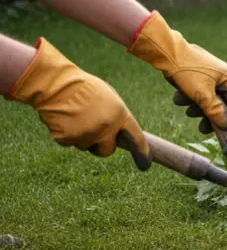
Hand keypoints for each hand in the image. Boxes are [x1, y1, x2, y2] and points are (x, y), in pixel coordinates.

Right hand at [5, 39, 151, 168]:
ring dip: (81, 137)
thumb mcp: (109, 98)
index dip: (142, 152)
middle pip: (108, 151)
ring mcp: (86, 134)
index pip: (136, 138)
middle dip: (101, 146)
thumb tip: (119, 132)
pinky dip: (66, 134)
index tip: (146, 165)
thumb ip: (116, 117)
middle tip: (93, 134)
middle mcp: (106, 128)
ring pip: (86, 146)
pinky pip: (69, 143)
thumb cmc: (84, 88)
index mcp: (120, 115)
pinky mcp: (67, 138)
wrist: (57, 85)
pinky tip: (64, 119)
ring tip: (75, 117)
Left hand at [127, 11, 226, 135]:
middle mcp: (221, 75)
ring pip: (207, 99)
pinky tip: (179, 98)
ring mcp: (208, 74)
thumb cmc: (187, 71)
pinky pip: (197, 92)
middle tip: (203, 128)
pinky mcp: (196, 74)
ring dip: (197, 108)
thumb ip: (216, 111)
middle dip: (210, 116)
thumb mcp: (202, 95)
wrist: (165, 52)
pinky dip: (190, 98)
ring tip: (187, 110)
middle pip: (222, 103)